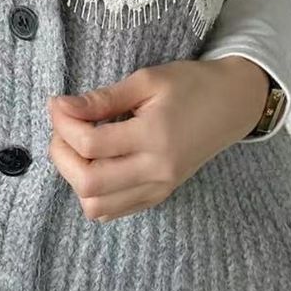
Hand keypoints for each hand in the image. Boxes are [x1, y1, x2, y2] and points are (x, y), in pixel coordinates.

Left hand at [47, 56, 269, 222]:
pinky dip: (94, 192)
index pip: (91, 143)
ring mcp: (159, 188)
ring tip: (78, 145)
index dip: (63, 123)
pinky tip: (95, 162)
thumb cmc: (191, 84)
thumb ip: (104, 98)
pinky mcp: (159, 195)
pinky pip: (114, 210)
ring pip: (96, 206)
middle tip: (63, 126)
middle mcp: (156, 170)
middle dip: (62, 154)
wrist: (233, 105)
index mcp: (154, 136)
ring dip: (75, 177)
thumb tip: (61, 107)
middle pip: (88, 182)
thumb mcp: (148, 80)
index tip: (57, 103)